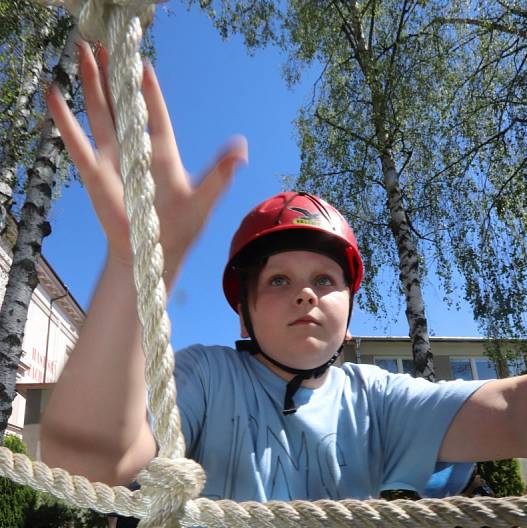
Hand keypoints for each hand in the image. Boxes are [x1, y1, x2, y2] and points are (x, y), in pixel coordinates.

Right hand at [47, 41, 246, 282]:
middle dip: (113, 73)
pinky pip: (77, 142)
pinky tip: (53, 93)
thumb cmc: (180, 230)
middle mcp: (136, 149)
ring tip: (82, 51)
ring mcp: (114, 159)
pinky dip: (63, 119)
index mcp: (163, 151)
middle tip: (104, 42)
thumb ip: (219, 174)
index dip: (148, 87)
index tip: (142, 62)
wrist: (152, 256)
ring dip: (90, 83)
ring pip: (99, 112)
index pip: (155, 112)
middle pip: (122, 103)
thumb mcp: (203, 200)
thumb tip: (242, 150)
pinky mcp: (94, 173)